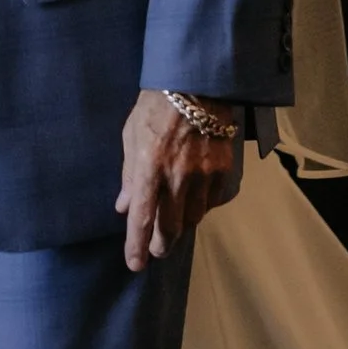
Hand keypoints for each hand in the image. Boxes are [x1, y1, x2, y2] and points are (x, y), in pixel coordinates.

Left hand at [116, 89, 245, 271]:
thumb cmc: (154, 106)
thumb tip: (124, 207)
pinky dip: (201, 207)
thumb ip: (129, 176)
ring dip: (181, 227)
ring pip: (193, 219)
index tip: (135, 264)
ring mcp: (203, 175)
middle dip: (161, 245)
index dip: (137, 246)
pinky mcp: (223, 170)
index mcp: (149, 167)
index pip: (142, 218)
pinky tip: (193, 202)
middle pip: (171, 228)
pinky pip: (211, 202)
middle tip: (156, 250)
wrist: (196, 84)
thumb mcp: (131, 136)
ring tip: (174, 225)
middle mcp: (177, 177)